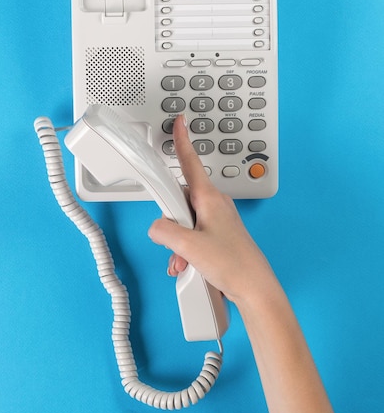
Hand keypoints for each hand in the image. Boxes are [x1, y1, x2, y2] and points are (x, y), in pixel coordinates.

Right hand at [148, 114, 274, 304]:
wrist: (255, 290)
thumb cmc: (232, 264)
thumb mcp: (188, 245)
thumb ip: (164, 230)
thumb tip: (157, 227)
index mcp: (209, 198)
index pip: (191, 162)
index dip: (183, 140)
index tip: (180, 121)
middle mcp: (214, 205)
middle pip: (180, 199)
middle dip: (170, 220)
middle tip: (174, 238)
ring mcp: (217, 221)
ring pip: (185, 221)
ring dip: (177, 241)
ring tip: (184, 259)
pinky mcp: (218, 236)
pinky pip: (193, 235)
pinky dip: (186, 249)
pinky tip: (187, 266)